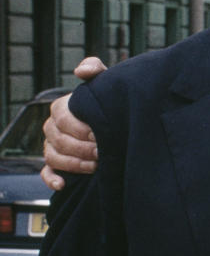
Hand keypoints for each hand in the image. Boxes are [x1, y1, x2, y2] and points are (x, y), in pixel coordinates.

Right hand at [41, 58, 102, 189]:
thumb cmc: (108, 103)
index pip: (63, 119)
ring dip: (74, 164)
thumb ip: (96, 70)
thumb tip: (81, 72)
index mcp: (60, 109)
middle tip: (102, 152)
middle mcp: (52, 128)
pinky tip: (64, 184)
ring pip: (53, 157)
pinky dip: (52, 180)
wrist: (117, 124)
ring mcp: (52, 147)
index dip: (81, 128)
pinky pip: (46, 173)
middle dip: (82, 148)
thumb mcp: (106, 84)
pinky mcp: (56, 166)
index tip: (101, 134)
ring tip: (95, 166)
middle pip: (59, 140)